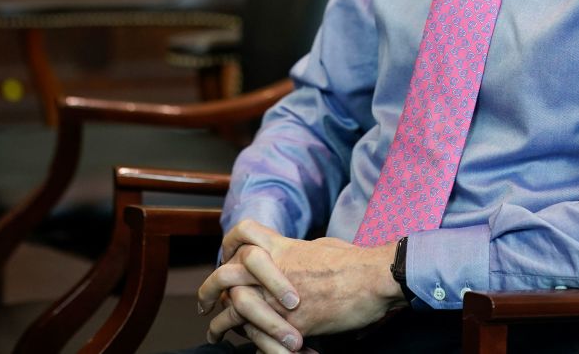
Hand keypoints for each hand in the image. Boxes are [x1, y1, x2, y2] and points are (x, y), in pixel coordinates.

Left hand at [199, 220, 403, 349]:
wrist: (375, 277)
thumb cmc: (356, 261)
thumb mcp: (324, 246)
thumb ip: (302, 251)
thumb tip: (298, 254)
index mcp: (283, 245)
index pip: (243, 235)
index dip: (228, 246)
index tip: (224, 261)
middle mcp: (273, 268)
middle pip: (226, 273)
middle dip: (208, 289)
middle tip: (203, 303)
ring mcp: (277, 295)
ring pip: (232, 307)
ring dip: (218, 322)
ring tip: (214, 332)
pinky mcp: (289, 321)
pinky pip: (254, 332)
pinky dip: (245, 339)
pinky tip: (242, 344)